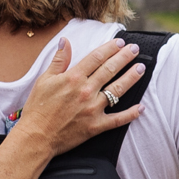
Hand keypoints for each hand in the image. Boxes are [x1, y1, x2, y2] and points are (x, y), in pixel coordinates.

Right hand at [10, 38, 145, 153]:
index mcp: (73, 78)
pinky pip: (118, 119)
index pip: (97, 58)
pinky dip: (130, 114)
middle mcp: (86, 91)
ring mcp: (93, 109)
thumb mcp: (44, 80)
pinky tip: (141, 107)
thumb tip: (66, 41)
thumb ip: (58, 60)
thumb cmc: (38, 108)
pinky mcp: (96, 126)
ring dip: (131, 77)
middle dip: (125, 57)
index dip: (110, 48)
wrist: (36, 136)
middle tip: (135, 49)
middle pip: (110, 70)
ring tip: (141, 68)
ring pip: (118, 90)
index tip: (120, 42)